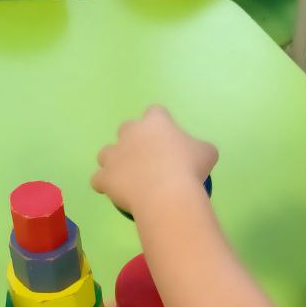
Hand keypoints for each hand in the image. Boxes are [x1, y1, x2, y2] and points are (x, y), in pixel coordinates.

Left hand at [91, 106, 217, 216]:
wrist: (167, 194)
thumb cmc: (190, 169)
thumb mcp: (207, 153)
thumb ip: (200, 148)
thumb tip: (200, 153)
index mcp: (155, 122)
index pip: (156, 112)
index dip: (161, 124)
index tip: (168, 139)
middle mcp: (131, 132)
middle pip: (127, 129)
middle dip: (134, 141)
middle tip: (150, 159)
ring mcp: (114, 154)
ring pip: (106, 153)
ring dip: (115, 162)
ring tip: (128, 177)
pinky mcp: (105, 176)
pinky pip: (98, 179)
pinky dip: (105, 185)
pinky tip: (116, 192)